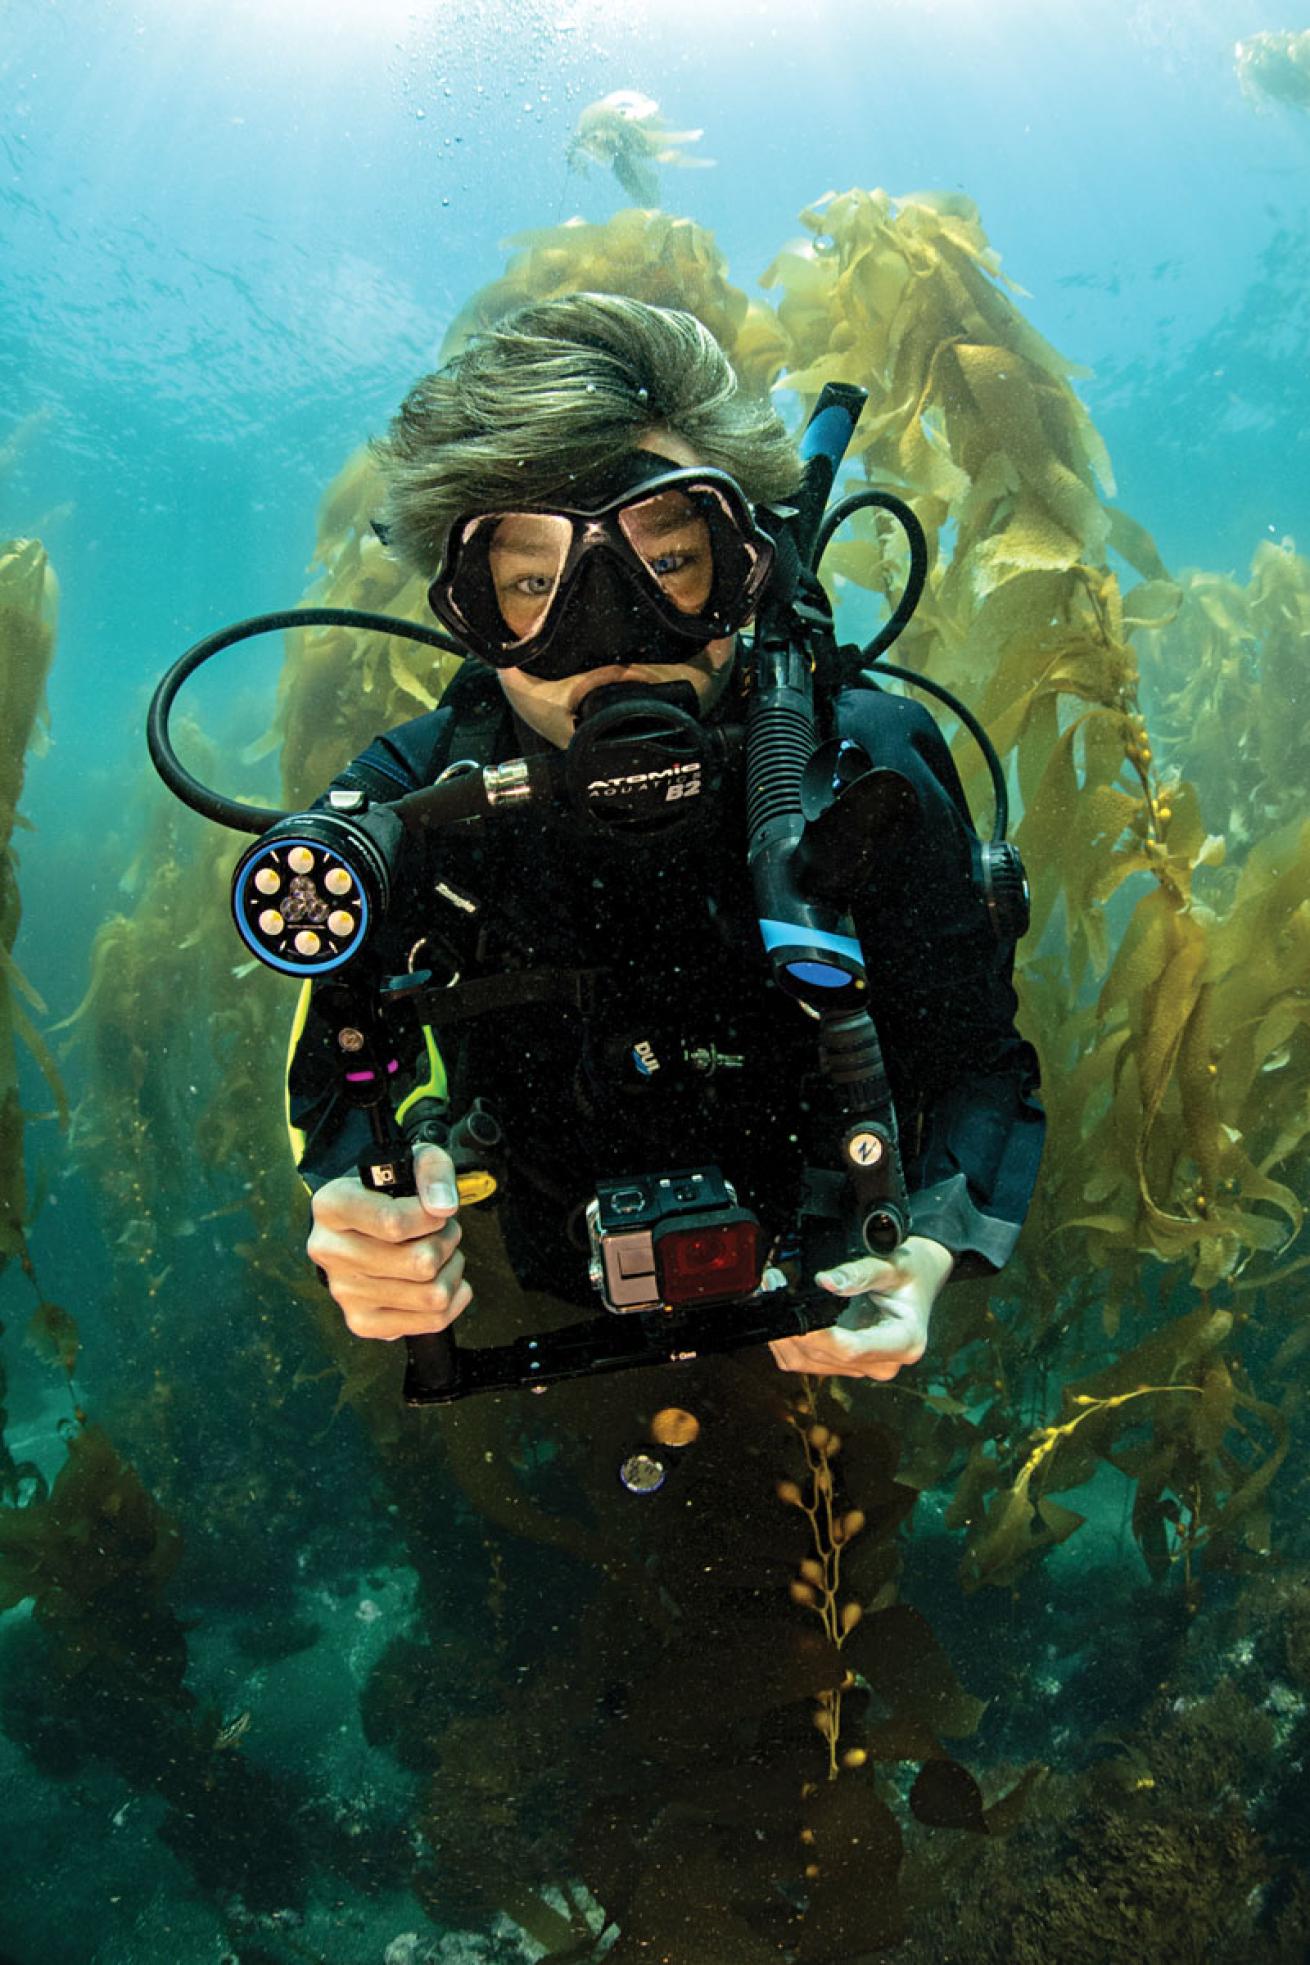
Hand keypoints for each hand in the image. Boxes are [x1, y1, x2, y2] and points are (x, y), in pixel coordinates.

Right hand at [307, 1144, 470, 1340]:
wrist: (360, 1227)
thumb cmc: (387, 1193)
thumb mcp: (410, 1162)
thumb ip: (432, 1171)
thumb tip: (443, 1206)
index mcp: (331, 1206)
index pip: (393, 1223)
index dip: (431, 1217)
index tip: (437, 1210)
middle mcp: (329, 1252)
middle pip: (419, 1263)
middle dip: (446, 1241)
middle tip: (440, 1230)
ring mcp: (344, 1292)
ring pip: (432, 1294)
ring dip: (451, 1268)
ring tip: (438, 1252)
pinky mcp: (362, 1322)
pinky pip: (432, 1321)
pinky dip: (452, 1298)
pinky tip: (439, 1278)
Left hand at [769, 1235, 953, 1379]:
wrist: (919, 1280)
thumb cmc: (912, 1272)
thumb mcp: (893, 1265)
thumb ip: (859, 1273)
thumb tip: (824, 1282)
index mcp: (904, 1342)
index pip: (852, 1348)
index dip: (817, 1335)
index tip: (792, 1313)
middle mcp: (883, 1363)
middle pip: (826, 1357)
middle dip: (792, 1326)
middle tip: (770, 1287)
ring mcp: (863, 1367)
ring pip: (809, 1363)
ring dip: (783, 1334)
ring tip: (769, 1295)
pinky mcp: (844, 1363)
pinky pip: (806, 1360)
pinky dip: (787, 1340)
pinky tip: (779, 1315)